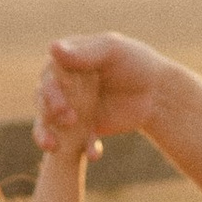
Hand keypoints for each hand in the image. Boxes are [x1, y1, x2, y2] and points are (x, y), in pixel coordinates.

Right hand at [36, 30, 170, 155]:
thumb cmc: (136, 62)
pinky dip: (82, 149)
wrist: (157, 93)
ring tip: (54, 146)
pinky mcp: (82, 129)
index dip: (50, 90)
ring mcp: (71, 108)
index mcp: (67, 62)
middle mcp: (64, 85)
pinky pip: (74, 142)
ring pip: (48, 122)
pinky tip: (94, 153)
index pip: (48, 75)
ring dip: (48, 134)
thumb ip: (84, 53)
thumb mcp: (113, 51)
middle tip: (68, 119)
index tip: (61, 104)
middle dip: (50, 111)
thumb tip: (51, 48)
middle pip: (43, 99)